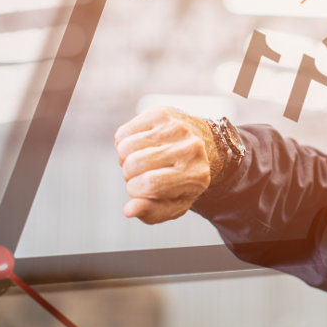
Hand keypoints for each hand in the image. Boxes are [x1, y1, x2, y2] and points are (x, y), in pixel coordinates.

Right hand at [115, 107, 214, 223]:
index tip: (140, 190)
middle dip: (130, 176)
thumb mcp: (173, 205)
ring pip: (125, 147)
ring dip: (125, 160)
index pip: (151, 183)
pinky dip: (124, 145)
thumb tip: (128, 210)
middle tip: (142, 175)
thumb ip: (152, 212)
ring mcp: (176, 127)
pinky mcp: (160, 114)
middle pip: (135, 164)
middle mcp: (190, 148)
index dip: (135, 190)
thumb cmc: (182, 182)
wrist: (204, 147)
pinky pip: (123, 134)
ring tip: (141, 162)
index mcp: (196, 175)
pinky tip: (139, 148)